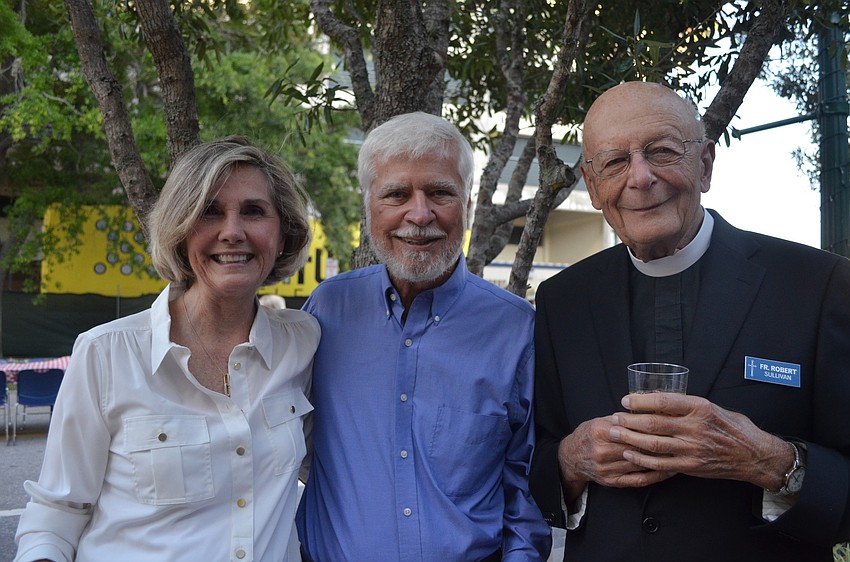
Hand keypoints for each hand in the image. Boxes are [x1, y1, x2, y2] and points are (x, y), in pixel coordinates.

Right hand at [558, 414, 674, 499]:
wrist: (571, 458)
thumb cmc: (589, 436)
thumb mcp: (600, 421)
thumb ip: (621, 420)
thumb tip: (646, 412)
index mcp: (600, 431)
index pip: (631, 430)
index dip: (651, 428)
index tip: (669, 425)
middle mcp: (602, 451)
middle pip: (637, 447)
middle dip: (659, 443)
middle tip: (679, 440)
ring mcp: (607, 468)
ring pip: (640, 464)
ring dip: (661, 460)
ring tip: (679, 455)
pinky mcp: (612, 481)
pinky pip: (638, 480)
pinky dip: (655, 476)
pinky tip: (668, 471)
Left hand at [611, 393, 791, 489]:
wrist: (754, 455)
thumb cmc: (733, 427)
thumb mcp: (712, 407)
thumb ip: (687, 405)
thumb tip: (658, 401)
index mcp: (700, 408)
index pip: (664, 401)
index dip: (641, 401)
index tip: (627, 400)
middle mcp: (695, 428)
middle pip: (654, 423)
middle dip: (629, 420)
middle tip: (614, 417)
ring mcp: (692, 449)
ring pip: (654, 443)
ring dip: (630, 438)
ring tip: (614, 432)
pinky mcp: (691, 466)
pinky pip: (661, 463)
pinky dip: (642, 459)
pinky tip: (629, 454)